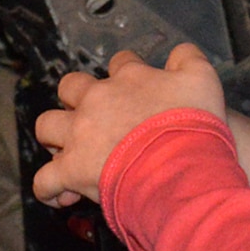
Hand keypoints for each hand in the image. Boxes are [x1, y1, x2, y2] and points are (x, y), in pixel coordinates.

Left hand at [31, 45, 225, 207]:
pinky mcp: (72, 170)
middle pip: (72, 87)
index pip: (122, 64)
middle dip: (76, 98)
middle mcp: (98, 101)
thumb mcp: (203, 80)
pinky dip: (50, 189)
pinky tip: (60, 196)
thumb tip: (179, 53)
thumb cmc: (193, 127)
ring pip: (48, 126)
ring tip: (66, 150)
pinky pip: (46, 180)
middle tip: (91, 115)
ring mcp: (80, 135)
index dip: (126, 73)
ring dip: (54, 136)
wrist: (179, 169)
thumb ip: (189, 59)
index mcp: (130, 79)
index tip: (132, 86)